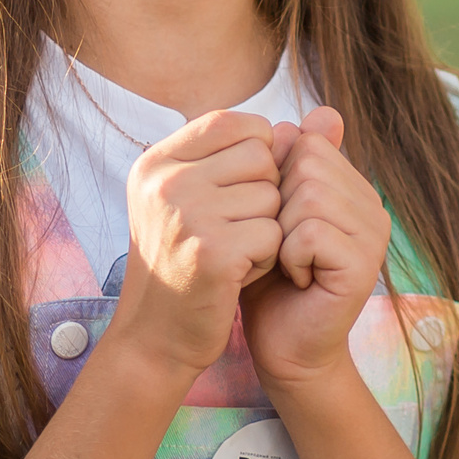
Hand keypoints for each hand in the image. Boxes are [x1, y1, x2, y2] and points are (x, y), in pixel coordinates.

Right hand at [106, 109, 282, 382]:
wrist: (156, 336)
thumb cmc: (182, 262)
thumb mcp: (184, 198)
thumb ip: (227, 156)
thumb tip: (303, 125)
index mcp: (156, 163)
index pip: (232, 122)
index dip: (257, 150)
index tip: (245, 188)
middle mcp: (166, 182)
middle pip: (260, 157)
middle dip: (265, 193)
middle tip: (237, 228)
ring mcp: (187, 215)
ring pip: (272, 196)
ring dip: (267, 228)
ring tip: (235, 252)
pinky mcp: (212, 252)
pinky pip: (274, 234)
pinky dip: (267, 258)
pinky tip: (239, 274)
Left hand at [241, 107, 388, 389]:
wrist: (282, 345)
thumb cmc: (269, 279)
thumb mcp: (272, 212)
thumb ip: (291, 164)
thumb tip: (324, 111)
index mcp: (352, 186)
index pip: (306, 142)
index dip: (275, 179)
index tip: (277, 222)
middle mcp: (372, 204)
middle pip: (307, 165)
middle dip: (277, 205)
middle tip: (282, 247)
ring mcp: (374, 234)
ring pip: (308, 196)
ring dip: (281, 233)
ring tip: (290, 263)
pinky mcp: (364, 264)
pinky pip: (311, 233)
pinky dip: (290, 257)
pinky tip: (298, 279)